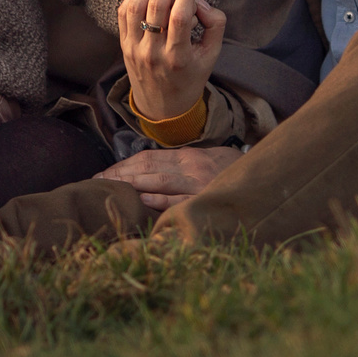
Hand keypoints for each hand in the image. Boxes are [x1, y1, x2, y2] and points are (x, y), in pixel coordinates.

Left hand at [100, 145, 237, 211]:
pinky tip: (142, 201)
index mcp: (186, 156)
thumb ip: (178, 164)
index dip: (123, 165)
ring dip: (132, 185)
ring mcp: (198, 183)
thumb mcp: (203, 159)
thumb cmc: (227, 170)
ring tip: (110, 189)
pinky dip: (159, 199)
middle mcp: (190, 166)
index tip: (103, 173)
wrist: (261, 177)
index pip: (147, 157)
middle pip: (147, 168)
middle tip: (96, 182)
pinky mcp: (206, 197)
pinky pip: (179, 199)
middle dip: (120, 175)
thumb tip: (147, 172)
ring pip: (159, 181)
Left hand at [118, 0, 224, 122]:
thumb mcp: (212, 55)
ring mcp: (134, 48)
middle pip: (157, 5)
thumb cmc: (191, 77)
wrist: (163, 106)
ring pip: (137, 5)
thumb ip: (214, 24)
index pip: (180, 16)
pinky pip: (124, 12)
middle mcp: (153, 52)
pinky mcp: (123, 45)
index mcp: (178, 57)